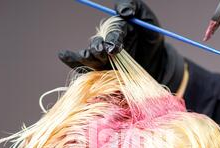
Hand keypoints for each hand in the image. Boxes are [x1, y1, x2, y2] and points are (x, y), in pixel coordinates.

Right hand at [58, 0, 184, 91]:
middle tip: (102, 53)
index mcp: (117, 28)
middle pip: (98, 43)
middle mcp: (106, 41)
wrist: (156, 61)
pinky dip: (73, 62)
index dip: (112, 38)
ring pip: (91, 56)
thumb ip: (134, 6)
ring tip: (87, 56)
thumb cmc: (151, 37)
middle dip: (98, 48)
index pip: (113, 32)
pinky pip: (85, 66)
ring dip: (88, 57)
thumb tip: (123, 11)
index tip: (114, 47)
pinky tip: (63, 55)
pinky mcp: (101, 70)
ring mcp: (102, 56)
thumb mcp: (148, 19)